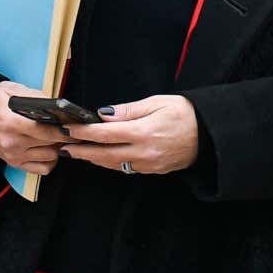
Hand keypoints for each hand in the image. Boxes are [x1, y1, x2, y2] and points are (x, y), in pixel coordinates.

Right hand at [0, 81, 67, 174]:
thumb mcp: (10, 89)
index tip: (76, 126)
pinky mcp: (13, 163)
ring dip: (59, 148)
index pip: (46, 131)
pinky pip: (41, 169)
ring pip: (49, 158)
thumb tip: (56, 104)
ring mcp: (13, 155)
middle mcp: (12, 143)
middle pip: (51, 145)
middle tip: (73, 129)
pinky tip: (49, 148)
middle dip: (65, 137)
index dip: (65, 130)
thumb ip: (35, 96)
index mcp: (12, 123)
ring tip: (60, 137)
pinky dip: (50, 160)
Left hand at [62, 95, 198, 174]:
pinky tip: (101, 157)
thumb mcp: (158, 102)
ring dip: (93, 159)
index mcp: (144, 132)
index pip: (106, 134)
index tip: (68, 129)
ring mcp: (148, 164)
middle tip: (62, 147)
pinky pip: (126, 168)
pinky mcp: (153, 170)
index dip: (84, 132)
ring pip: (113, 164)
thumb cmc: (186, 113)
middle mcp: (144, 152)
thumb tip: (104, 114)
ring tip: (76, 153)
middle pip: (104, 154)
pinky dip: (110, 162)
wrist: (210, 135)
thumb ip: (129, 110)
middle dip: (81, 151)